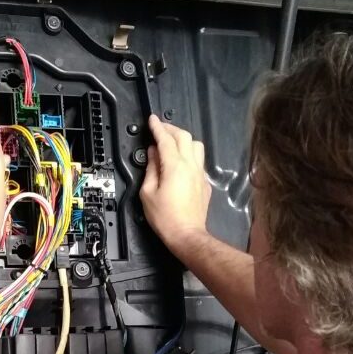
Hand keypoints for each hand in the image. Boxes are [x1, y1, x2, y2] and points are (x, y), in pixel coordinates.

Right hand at [140, 115, 211, 256]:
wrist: (187, 234)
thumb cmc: (165, 217)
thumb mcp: (148, 193)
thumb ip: (151, 169)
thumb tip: (152, 153)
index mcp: (174, 166)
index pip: (166, 139)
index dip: (157, 127)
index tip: (152, 119)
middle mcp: (190, 165)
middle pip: (184, 137)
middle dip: (171, 129)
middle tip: (160, 129)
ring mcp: (200, 173)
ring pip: (196, 145)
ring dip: (184, 139)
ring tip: (172, 142)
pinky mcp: (204, 182)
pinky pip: (198, 160)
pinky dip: (189, 155)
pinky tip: (181, 162)